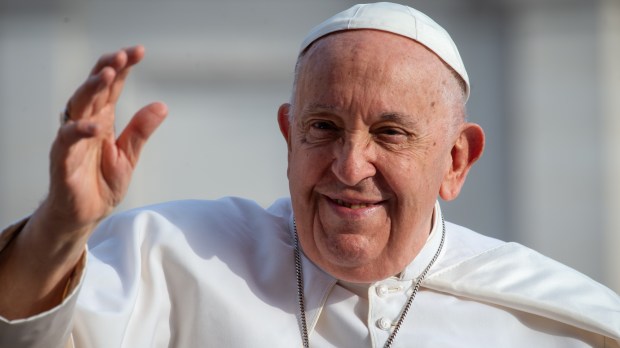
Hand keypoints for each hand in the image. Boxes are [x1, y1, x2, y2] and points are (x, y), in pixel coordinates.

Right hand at [46, 45, 166, 232]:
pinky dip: (79, 130)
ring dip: (91, 89)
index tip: (138, 51)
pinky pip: (67, 140)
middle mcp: (87, 123)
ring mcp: (73, 139)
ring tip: (107, 74)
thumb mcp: (129, 155)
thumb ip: (141, 130)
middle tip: (122, 56)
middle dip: (107, 69)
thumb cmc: (102, 182)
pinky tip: (95, 125)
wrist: (86, 214)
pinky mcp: (63, 158)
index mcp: (103, 119)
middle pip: (94, 89)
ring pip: (78, 106)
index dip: (123, 68)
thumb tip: (161, 105)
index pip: (112, 87)